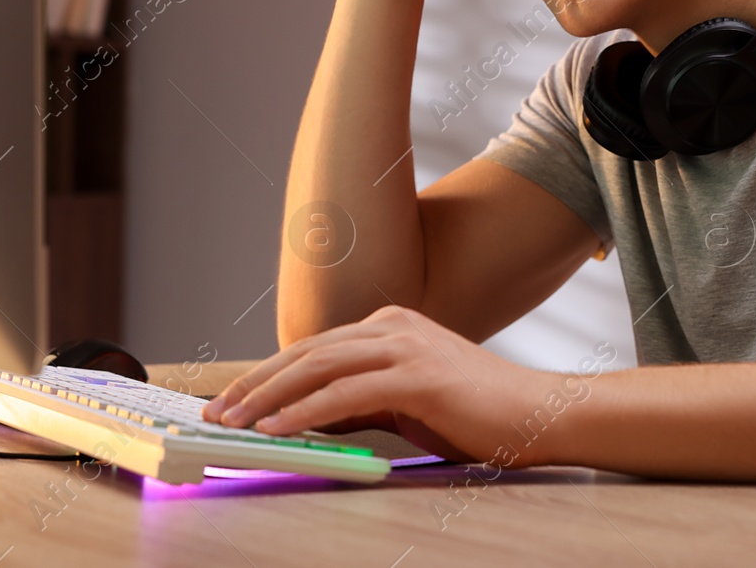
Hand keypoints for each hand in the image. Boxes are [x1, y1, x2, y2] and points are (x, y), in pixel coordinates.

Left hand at [201, 304, 559, 467]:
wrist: (538, 414)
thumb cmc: (476, 413)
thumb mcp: (406, 402)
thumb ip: (360, 402)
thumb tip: (306, 418)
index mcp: (390, 326)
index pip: (313, 348)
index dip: (267, 374)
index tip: (232, 400)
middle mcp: (393, 326)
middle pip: (306, 352)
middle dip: (255, 383)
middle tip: (216, 411)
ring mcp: (406, 345)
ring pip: (318, 367)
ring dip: (268, 397)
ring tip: (233, 422)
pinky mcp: (418, 375)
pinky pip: (346, 393)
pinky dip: (304, 411)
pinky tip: (277, 428)